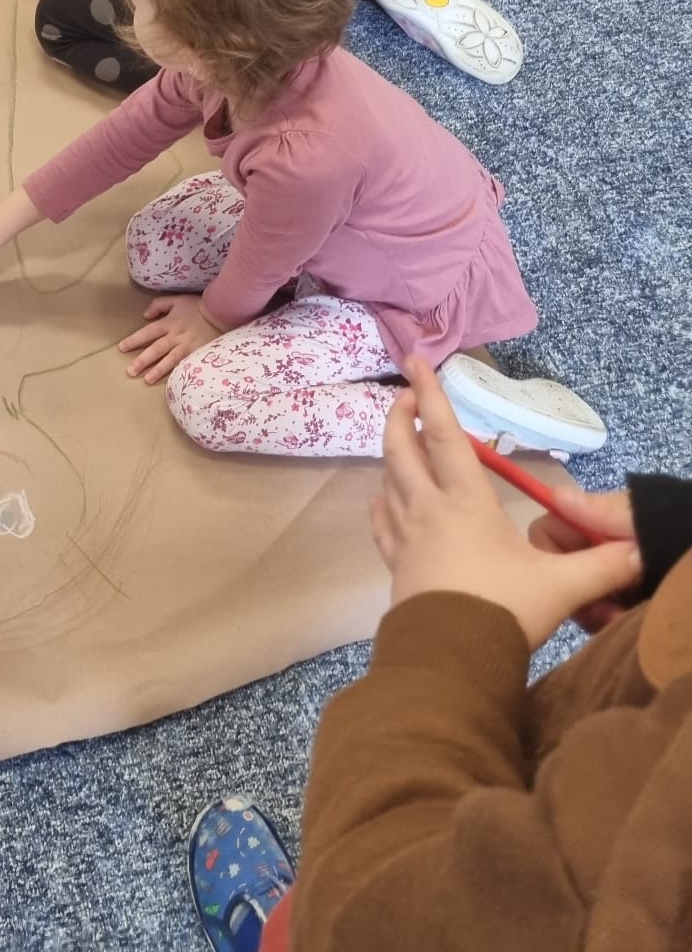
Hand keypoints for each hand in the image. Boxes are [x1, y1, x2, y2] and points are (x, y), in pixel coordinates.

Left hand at [118, 296, 222, 383]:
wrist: (220, 314)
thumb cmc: (196, 307)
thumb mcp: (176, 300)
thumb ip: (159, 305)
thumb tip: (145, 316)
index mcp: (169, 323)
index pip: (148, 332)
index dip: (134, 340)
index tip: (122, 348)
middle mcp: (175, 336)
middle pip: (156, 349)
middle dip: (142, 360)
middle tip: (130, 371)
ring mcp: (187, 347)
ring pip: (169, 360)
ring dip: (157, 370)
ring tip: (146, 380)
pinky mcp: (197, 354)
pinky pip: (184, 365)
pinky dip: (176, 373)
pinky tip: (170, 382)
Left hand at [371, 359, 642, 651]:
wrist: (451, 661)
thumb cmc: (503, 611)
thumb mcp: (560, 586)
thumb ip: (601, 566)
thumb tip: (639, 551)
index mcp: (465, 501)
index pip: (444, 435)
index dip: (429, 394)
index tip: (413, 360)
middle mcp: (428, 508)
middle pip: (402, 449)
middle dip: (399, 416)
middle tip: (403, 394)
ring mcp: (406, 537)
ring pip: (388, 481)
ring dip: (391, 455)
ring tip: (399, 443)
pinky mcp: (395, 565)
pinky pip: (382, 523)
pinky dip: (381, 504)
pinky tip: (382, 502)